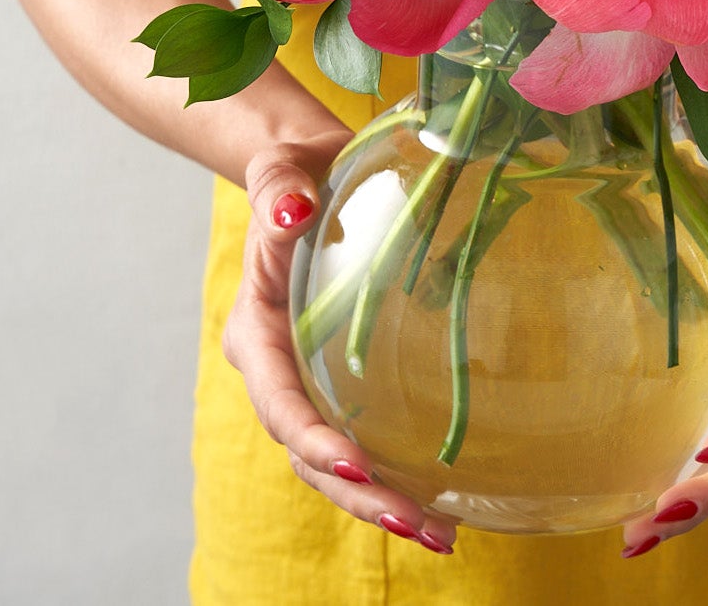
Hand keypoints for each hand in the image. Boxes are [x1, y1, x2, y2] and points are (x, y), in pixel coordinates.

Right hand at [222, 140, 458, 555]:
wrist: (310, 178)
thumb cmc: (295, 174)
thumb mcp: (279, 173)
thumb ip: (277, 191)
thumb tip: (291, 212)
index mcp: (257, 331)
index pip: (278, 400)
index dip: (311, 439)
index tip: (354, 465)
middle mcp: (281, 370)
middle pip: (310, 453)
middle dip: (359, 496)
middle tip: (417, 524)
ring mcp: (313, 381)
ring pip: (340, 461)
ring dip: (385, 501)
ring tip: (442, 534)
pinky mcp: (346, 380)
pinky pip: (369, 436)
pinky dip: (402, 472)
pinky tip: (451, 501)